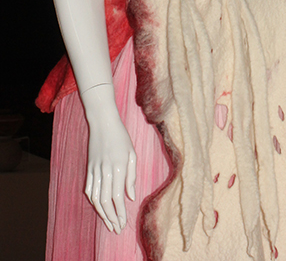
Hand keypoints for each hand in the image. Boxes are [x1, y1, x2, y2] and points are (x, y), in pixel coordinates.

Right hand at [82, 84, 136, 232]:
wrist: (102, 122)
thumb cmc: (121, 136)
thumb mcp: (132, 153)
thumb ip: (132, 176)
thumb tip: (131, 197)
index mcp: (118, 167)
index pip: (118, 197)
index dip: (120, 213)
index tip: (123, 224)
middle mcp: (105, 171)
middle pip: (105, 201)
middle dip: (111, 218)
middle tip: (116, 229)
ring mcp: (94, 170)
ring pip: (95, 198)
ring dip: (101, 213)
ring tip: (108, 222)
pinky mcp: (88, 168)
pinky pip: (89, 189)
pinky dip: (93, 201)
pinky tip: (98, 207)